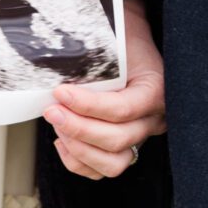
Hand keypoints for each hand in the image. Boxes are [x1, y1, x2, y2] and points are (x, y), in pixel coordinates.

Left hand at [43, 0, 166, 178]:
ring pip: (114, 163)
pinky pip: (103, 169)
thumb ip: (93, 57)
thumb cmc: (121, 38)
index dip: (88, 105)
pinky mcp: (125, 146)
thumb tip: (53, 65)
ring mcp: (140, 136)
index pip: (123, 109)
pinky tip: (62, 140)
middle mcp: (153, 118)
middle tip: (52, 110)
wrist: (129, 40)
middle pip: (118, 139)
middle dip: (78, 128)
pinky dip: (79, 161)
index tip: (61, 92)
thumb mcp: (113, 40)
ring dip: (79, 149)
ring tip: (58, 125)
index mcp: (155, 90)